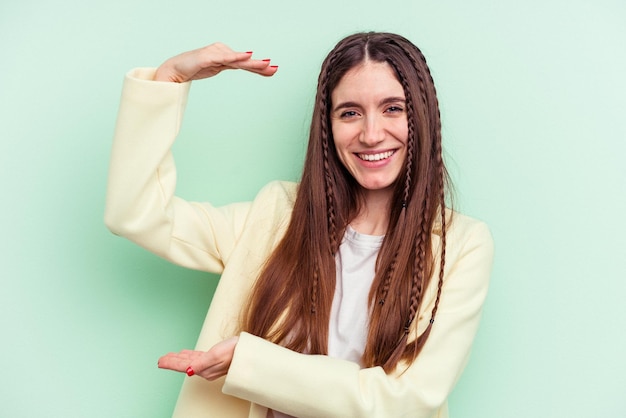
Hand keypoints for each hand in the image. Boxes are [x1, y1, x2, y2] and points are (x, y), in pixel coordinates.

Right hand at [154, 42, 277, 82]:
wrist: (175, 69)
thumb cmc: (194, 68)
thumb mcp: (215, 68)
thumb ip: (228, 65)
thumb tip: (242, 63)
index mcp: (225, 56)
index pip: (246, 64)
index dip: (259, 68)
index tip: (274, 70)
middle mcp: (223, 52)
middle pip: (245, 61)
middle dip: (260, 66)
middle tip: (275, 68)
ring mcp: (215, 54)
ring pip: (238, 60)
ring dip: (252, 63)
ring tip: (266, 64)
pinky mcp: (208, 57)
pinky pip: (224, 57)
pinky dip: (236, 56)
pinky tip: (246, 56)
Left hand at [157, 336, 238, 380]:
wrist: (247, 351)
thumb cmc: (234, 352)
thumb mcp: (216, 355)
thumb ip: (201, 362)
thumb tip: (188, 370)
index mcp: (204, 369)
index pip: (183, 366)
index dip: (171, 363)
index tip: (160, 362)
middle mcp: (205, 369)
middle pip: (184, 364)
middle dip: (172, 361)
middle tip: (161, 360)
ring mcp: (209, 365)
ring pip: (190, 361)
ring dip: (178, 358)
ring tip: (169, 357)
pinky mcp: (214, 359)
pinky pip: (197, 358)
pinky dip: (189, 355)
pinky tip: (185, 354)